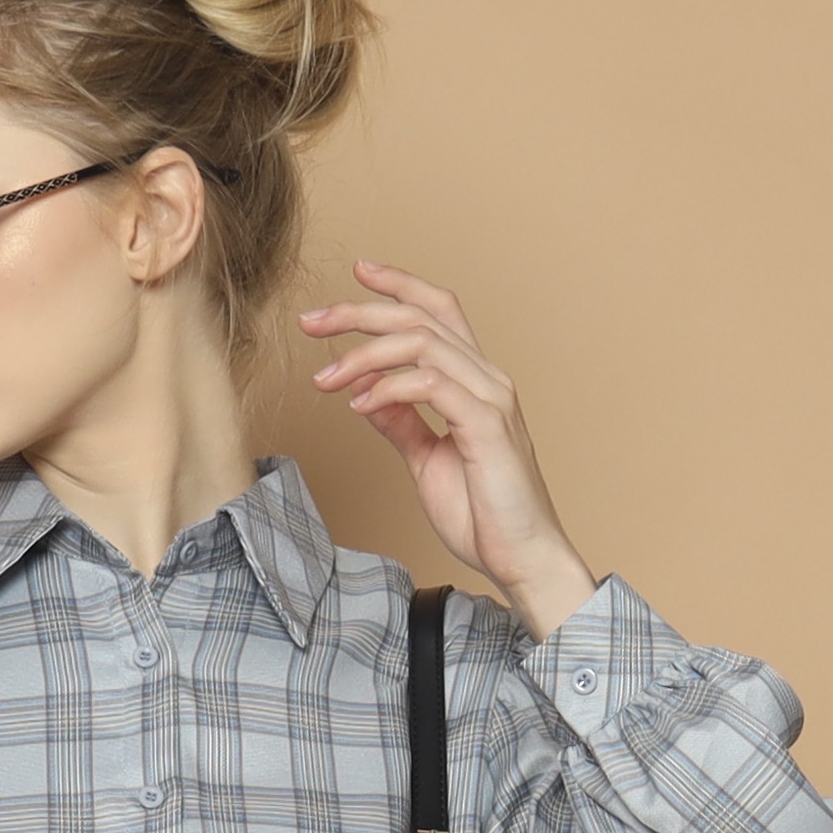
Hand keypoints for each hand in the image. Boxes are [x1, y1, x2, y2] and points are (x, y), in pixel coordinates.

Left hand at [301, 263, 597, 638]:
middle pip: (421, 317)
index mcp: (475, 381)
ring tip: (325, 378)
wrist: (520, 558)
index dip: (399, 286)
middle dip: (360, 312)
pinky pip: (430, 385)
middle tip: (311, 321)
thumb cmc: (483, 515)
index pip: (438, 312)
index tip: (356, 274)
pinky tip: (360, 405)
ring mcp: (490, 397)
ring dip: (364, 354)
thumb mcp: (427, 461)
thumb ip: (402, 423)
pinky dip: (388, 389)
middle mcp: (486, 378)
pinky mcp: (487, 424)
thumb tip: (368, 393)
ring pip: (421, 343)